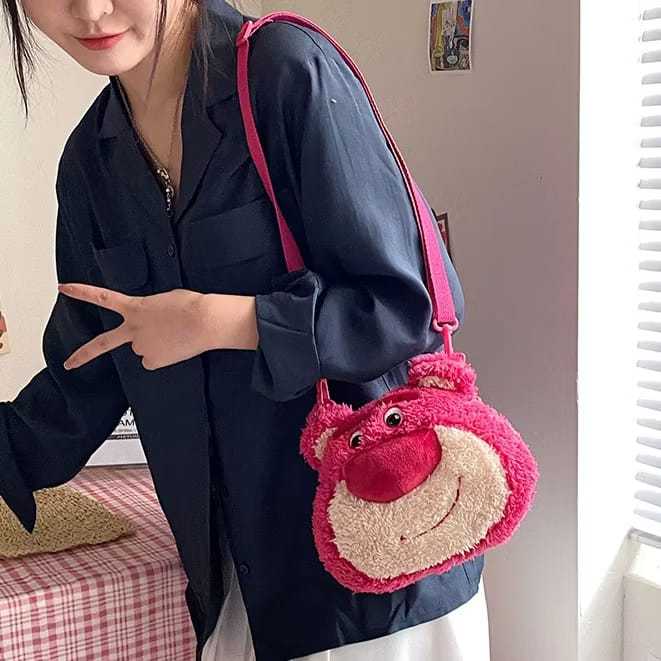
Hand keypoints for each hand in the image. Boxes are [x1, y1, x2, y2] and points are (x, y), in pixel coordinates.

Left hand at [57, 282, 254, 370]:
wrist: (206, 320)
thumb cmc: (192, 306)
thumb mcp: (166, 299)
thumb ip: (151, 312)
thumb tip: (153, 328)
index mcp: (136, 307)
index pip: (102, 297)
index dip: (81, 292)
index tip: (64, 288)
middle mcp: (134, 329)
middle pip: (103, 344)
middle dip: (83, 355)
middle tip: (68, 364)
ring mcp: (142, 347)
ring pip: (144, 349)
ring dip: (156, 344)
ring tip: (175, 335)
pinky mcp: (154, 361)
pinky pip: (155, 360)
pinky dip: (165, 355)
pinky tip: (176, 346)